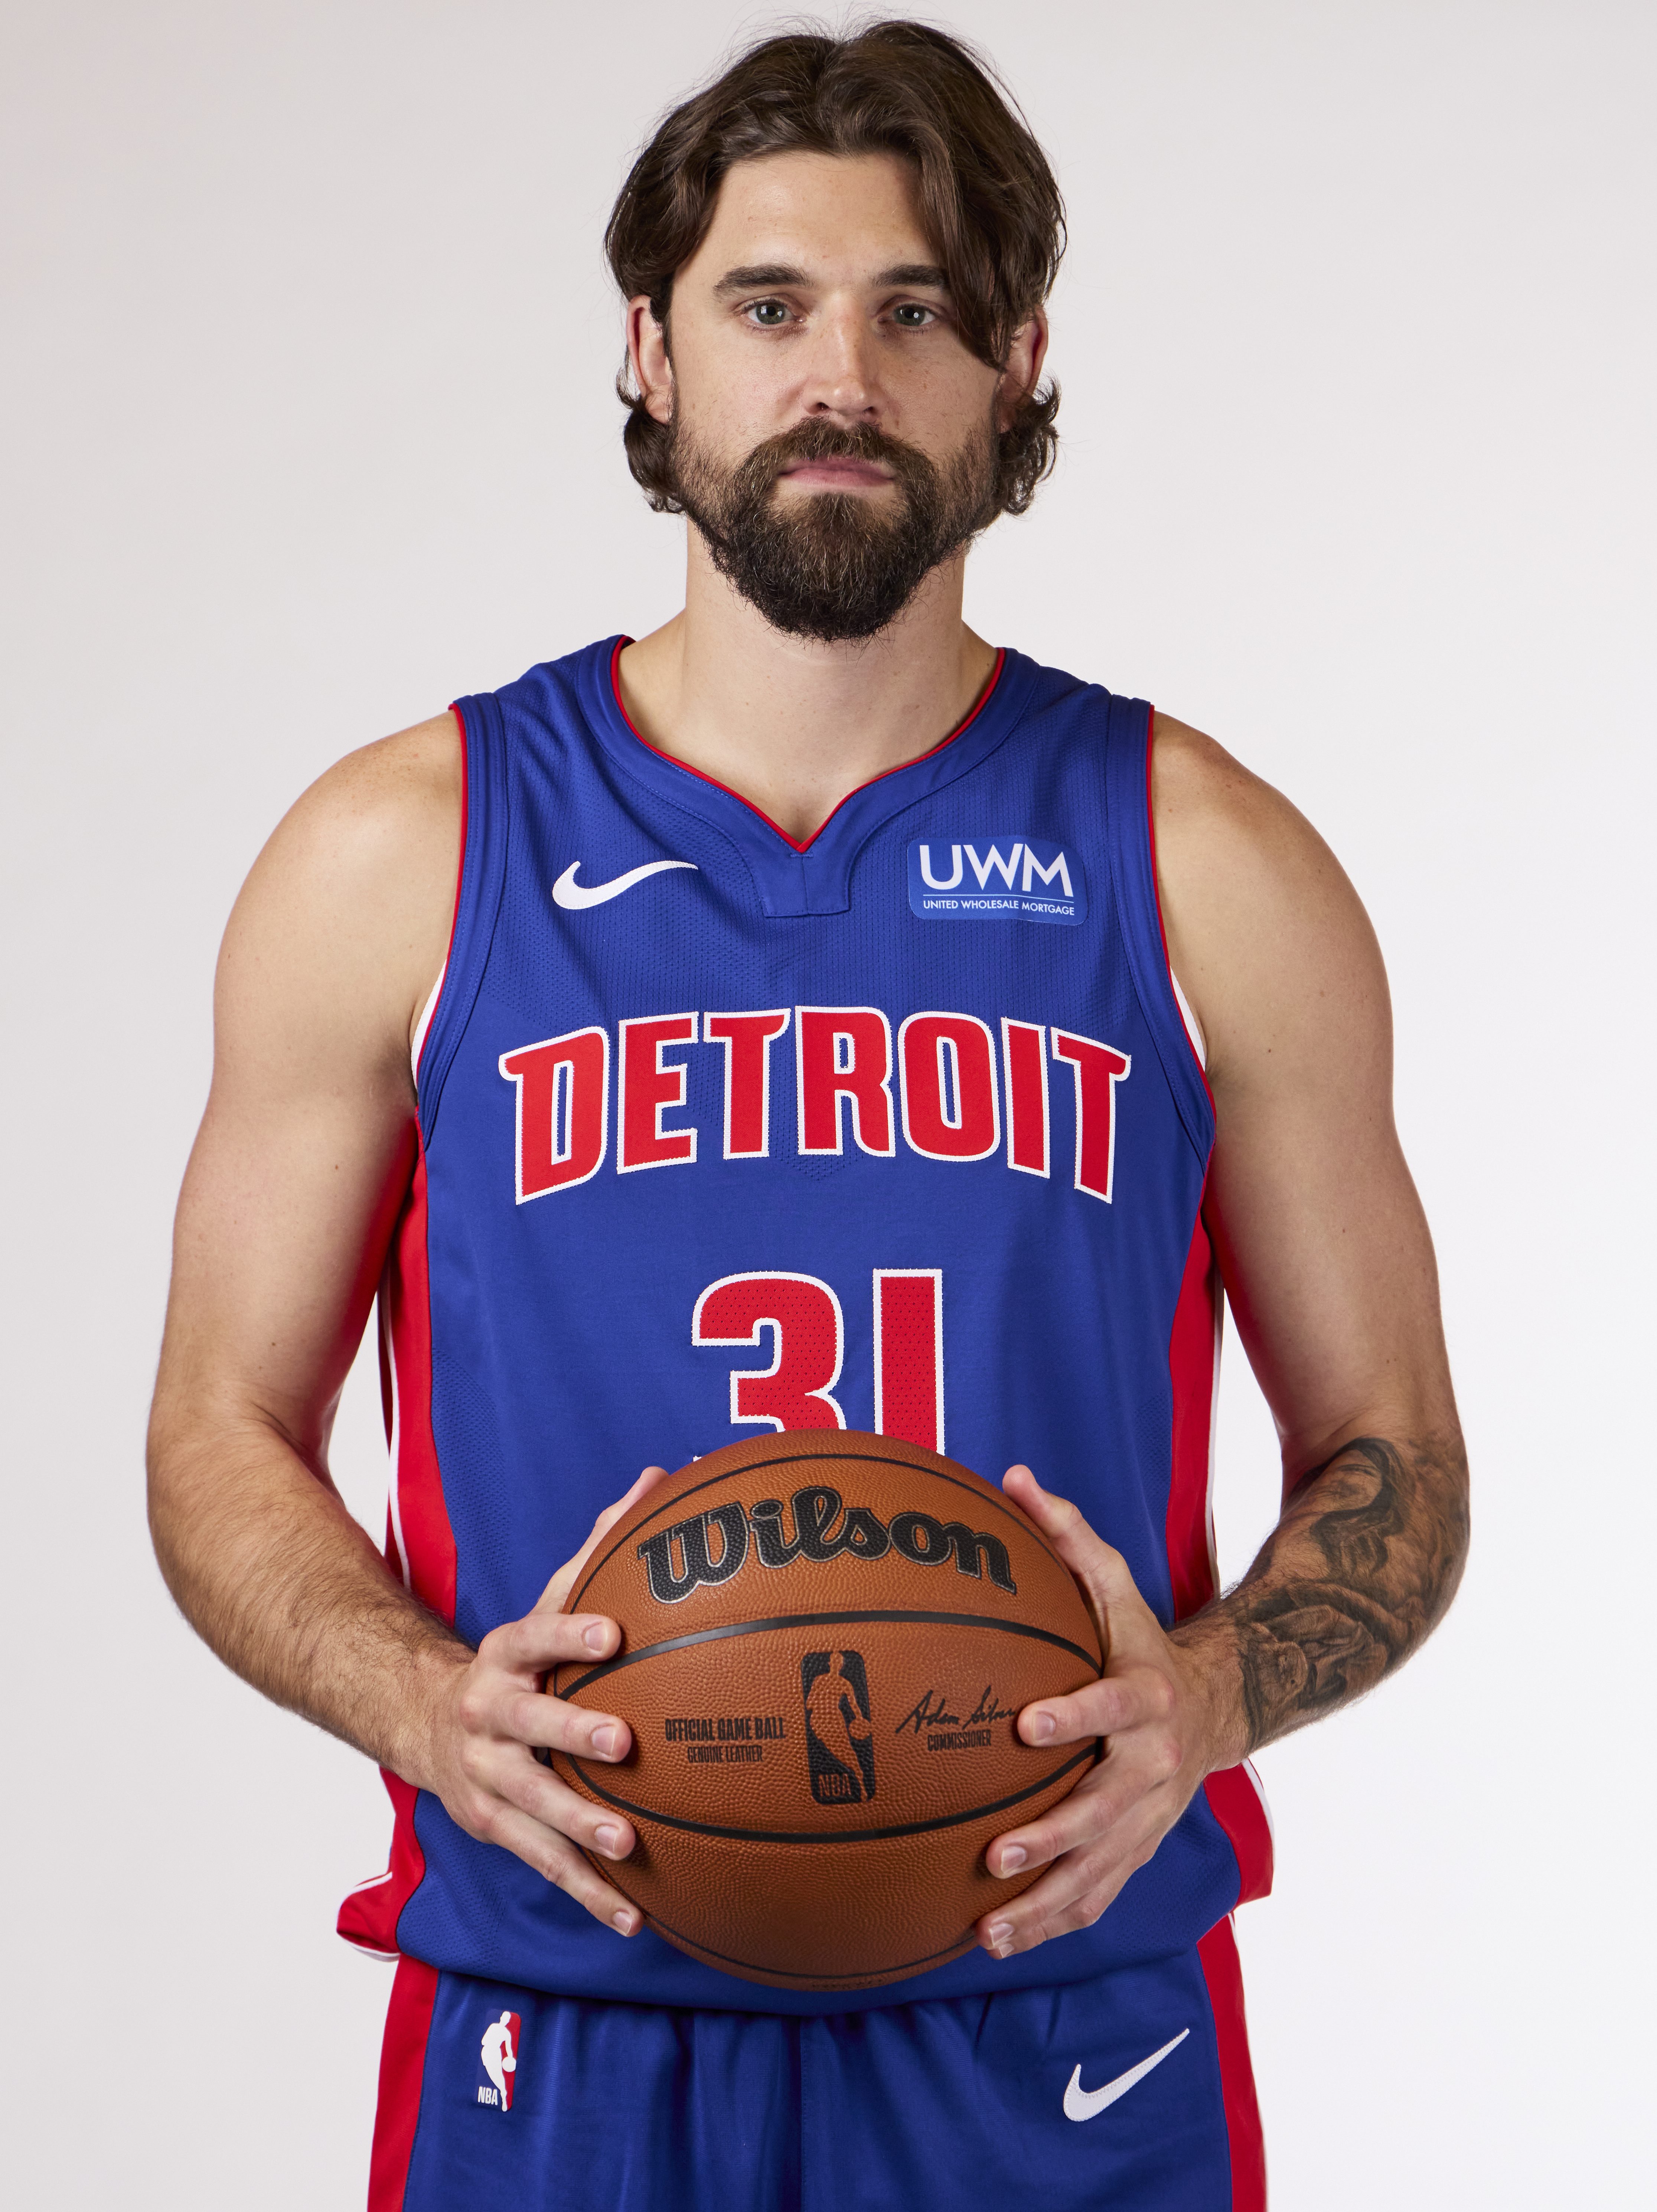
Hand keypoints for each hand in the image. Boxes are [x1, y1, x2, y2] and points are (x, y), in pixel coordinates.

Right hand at [421, 1463, 670, 1933]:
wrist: (428, 1722)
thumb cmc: (519, 1658)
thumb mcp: (547, 1600)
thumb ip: (601, 1546)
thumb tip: (663, 1477)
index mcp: (502, 1658)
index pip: (533, 1637)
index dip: (568, 1632)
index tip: (611, 1633)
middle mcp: (486, 1718)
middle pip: (528, 1727)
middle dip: (572, 1735)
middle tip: (624, 1745)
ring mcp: (487, 1779)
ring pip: (533, 1808)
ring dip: (579, 1831)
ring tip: (630, 1848)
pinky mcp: (495, 1828)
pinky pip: (544, 1866)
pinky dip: (587, 1894)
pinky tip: (634, 1918)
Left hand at [976, 1465, 1234, 1959]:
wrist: (1216, 1705)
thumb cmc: (1142, 1638)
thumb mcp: (1115, 1584)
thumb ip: (1067, 1534)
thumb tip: (1010, 1474)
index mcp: (1144, 1696)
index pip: (1108, 1708)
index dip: (1073, 1717)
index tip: (1026, 1726)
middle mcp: (1151, 1764)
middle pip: (1104, 1808)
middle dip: (1054, 1836)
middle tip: (997, 1853)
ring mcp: (1148, 1817)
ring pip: (1099, 1871)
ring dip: (1046, 1902)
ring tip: (988, 1928)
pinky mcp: (1140, 1850)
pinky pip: (1099, 1894)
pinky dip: (1056, 1922)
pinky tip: (1002, 1941)